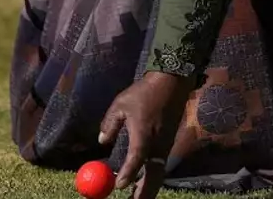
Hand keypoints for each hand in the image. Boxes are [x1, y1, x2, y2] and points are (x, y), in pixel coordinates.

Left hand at [98, 71, 195, 198]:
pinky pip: (161, 166)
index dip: (128, 174)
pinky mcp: (169, 143)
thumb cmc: (143, 93)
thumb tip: (102, 141)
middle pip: (153, 176)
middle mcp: (158, 144)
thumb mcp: (120, 105)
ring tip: (137, 198)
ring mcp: (166, 145)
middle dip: (144, 192)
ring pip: (159, 173)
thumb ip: (110, 124)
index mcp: (144, 134)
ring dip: (149, 188)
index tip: (119, 187)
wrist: (171, 84)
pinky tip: (144, 181)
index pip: (136, 159)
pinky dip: (153, 177)